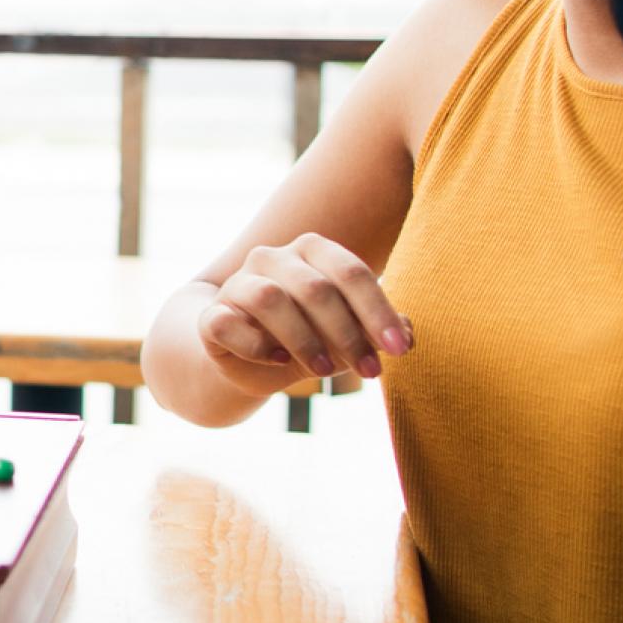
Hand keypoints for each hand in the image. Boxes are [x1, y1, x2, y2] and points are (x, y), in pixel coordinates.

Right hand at [198, 234, 413, 382]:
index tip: (399, 350)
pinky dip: (255, 345)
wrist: (248, 359)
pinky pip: (227, 324)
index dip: (378, 312)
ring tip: (326, 371)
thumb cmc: (309, 338)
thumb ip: (379, 330)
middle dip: (348, 334)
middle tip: (370, 371)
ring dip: (305, 339)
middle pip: (315, 288)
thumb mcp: (350, 335)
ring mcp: (237, 283)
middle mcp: (272, 257)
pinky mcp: (212, 316)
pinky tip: (277, 360)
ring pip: (270, 298)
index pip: (350, 272)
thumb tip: (410, 334)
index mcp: (312, 250)